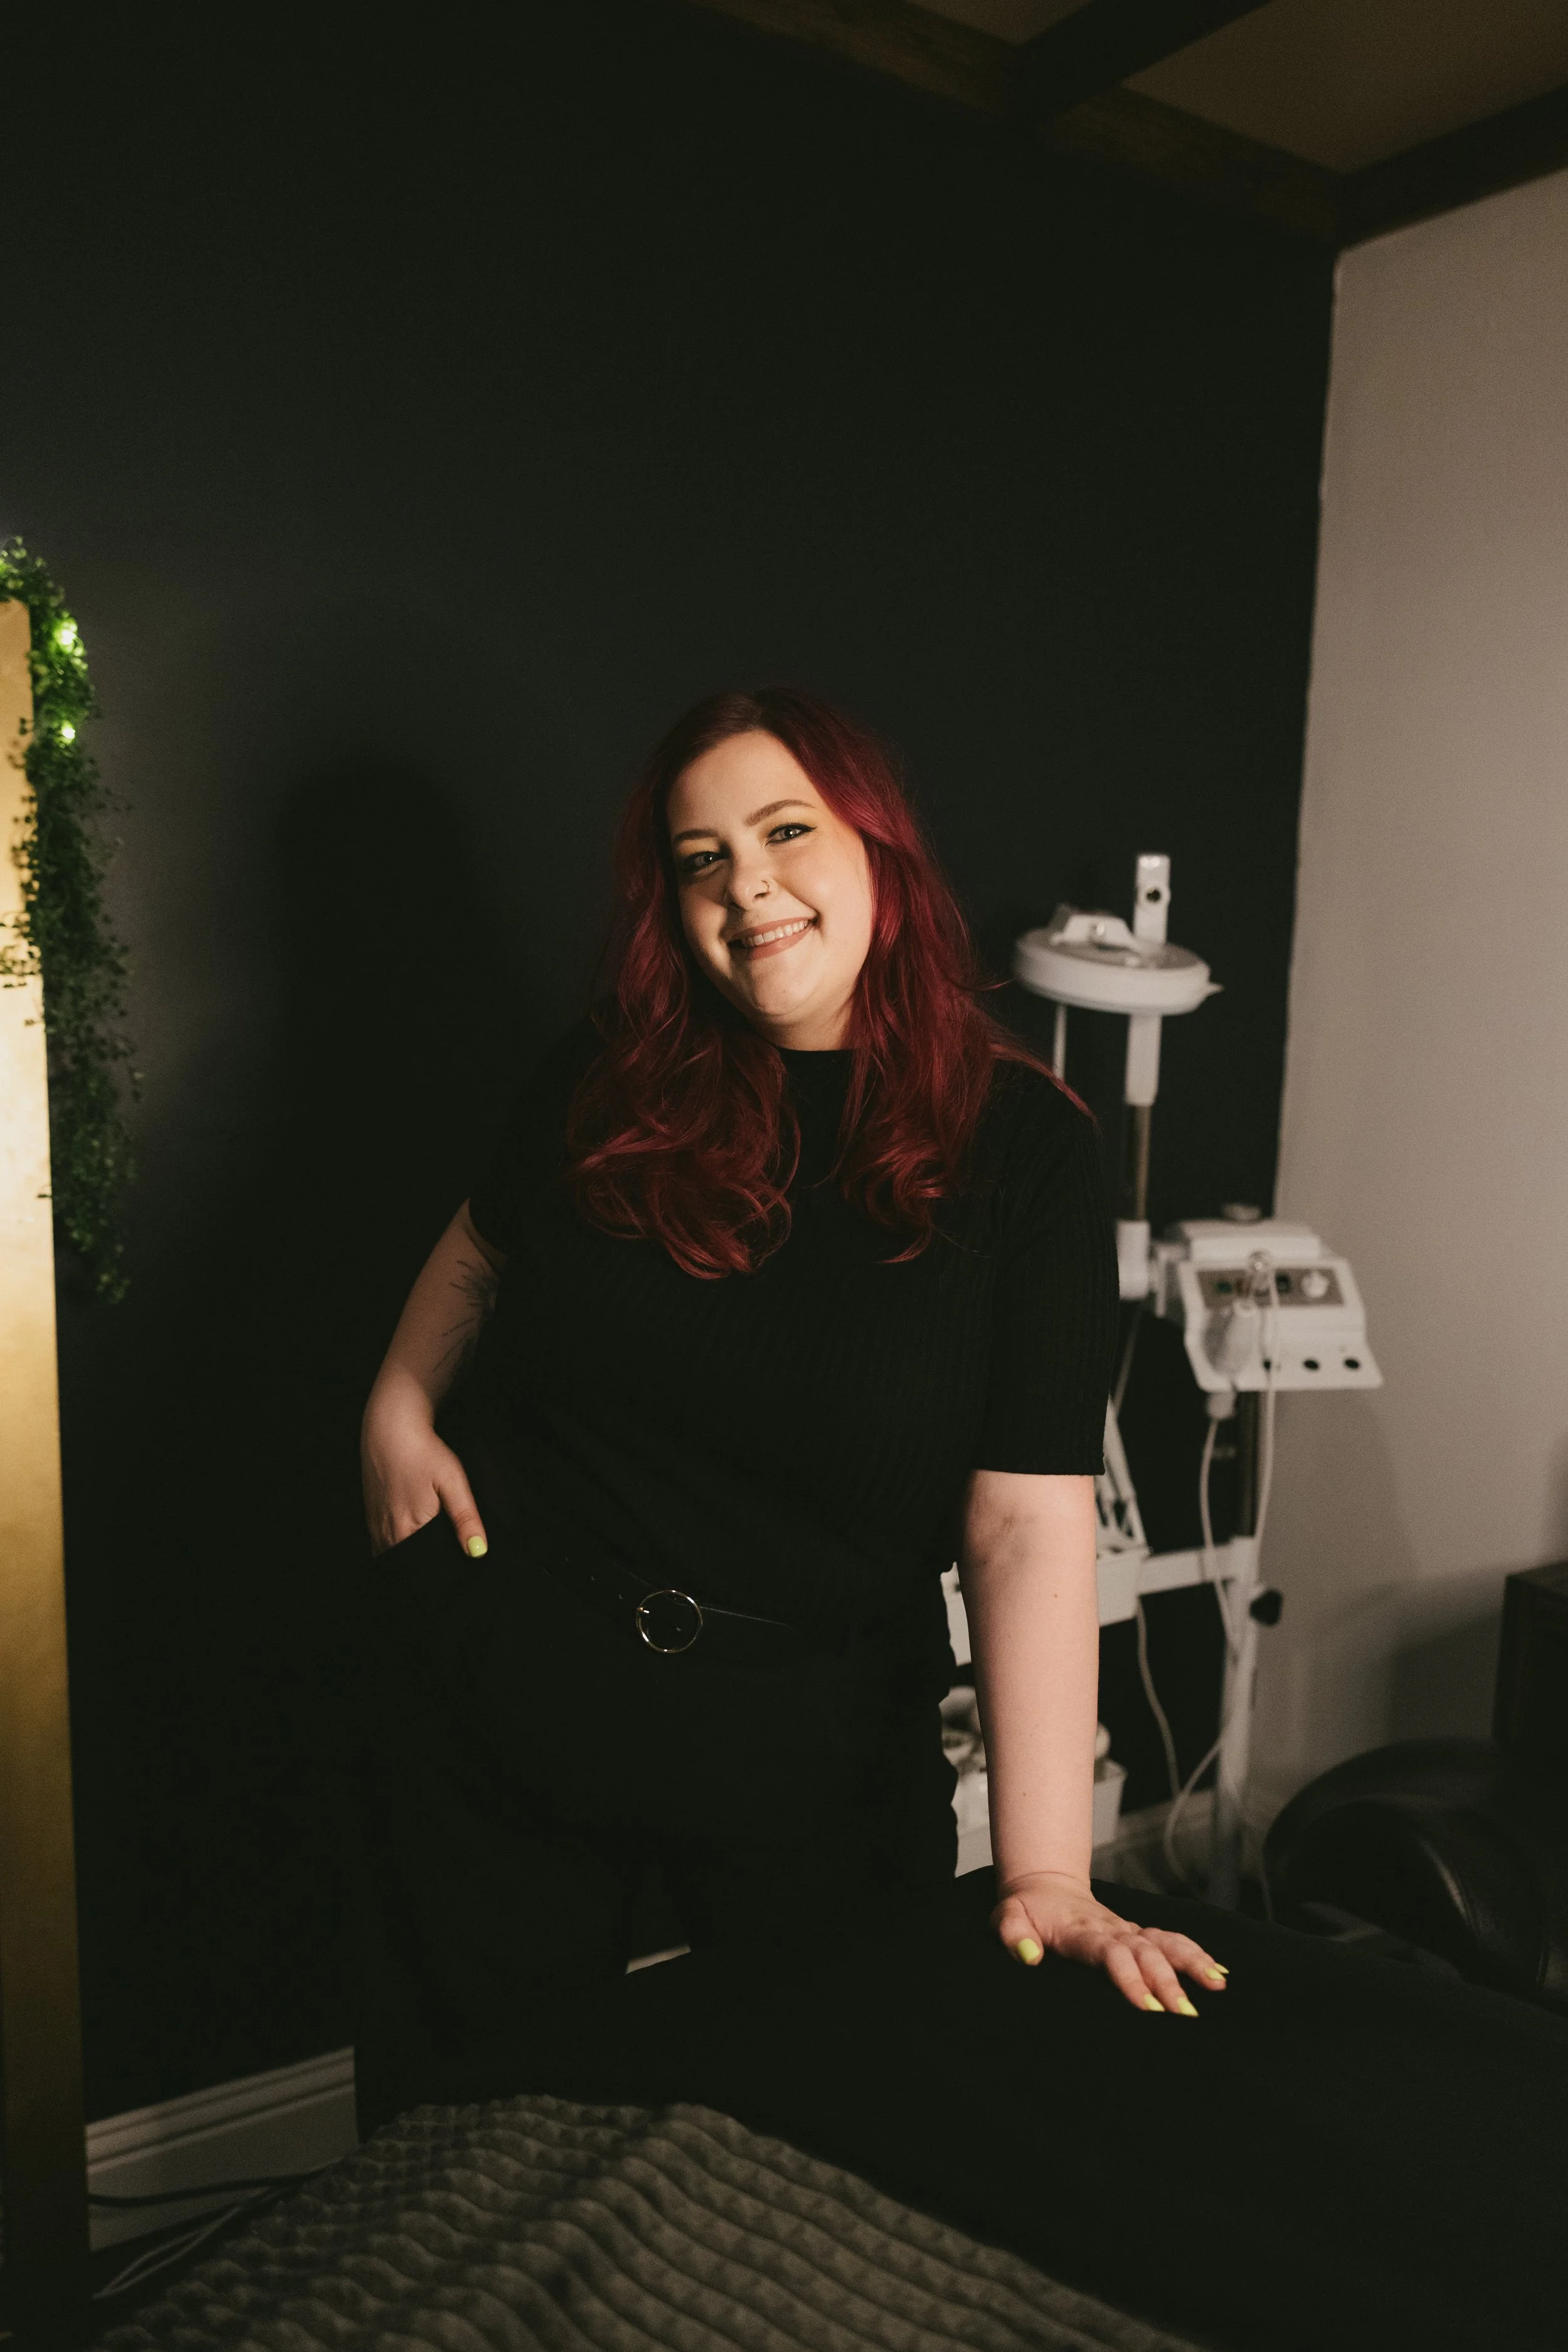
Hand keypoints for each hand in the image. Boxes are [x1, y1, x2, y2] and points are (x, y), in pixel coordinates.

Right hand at [361, 1386, 487, 1558]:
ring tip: (428, 1556)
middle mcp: (386, 1531)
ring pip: (391, 1555)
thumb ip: (465, 1518)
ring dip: (407, 1560)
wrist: (390, 1427)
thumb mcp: (452, 1481)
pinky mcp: (371, 1514)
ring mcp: (375, 1523)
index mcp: (408, 1528)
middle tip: (444, 1566)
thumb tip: (478, 1551)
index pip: (423, 1568)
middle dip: (424, 1569)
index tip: (453, 1574)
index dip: (439, 1575)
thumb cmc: (423, 1451)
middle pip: (406, 1565)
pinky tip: (409, 1540)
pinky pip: (381, 1544)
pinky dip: (395, 1547)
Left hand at [992, 1869, 1229, 2014]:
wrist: (1044, 1885)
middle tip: (1186, 2013)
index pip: (1110, 1953)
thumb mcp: (1006, 1918)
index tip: (1147, 2006)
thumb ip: (1013, 1935)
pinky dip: (1195, 1954)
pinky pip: (1170, 1941)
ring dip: (1191, 1963)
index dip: (1129, 1977)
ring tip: (1217, 1985)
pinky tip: (1219, 1974)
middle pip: (1145, 1952)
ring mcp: (1127, 1931)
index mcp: (1082, 1931)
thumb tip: (1029, 1957)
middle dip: (1167, 1981)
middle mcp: (1111, 1929)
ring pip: (1164, 1943)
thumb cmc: (1025, 1910)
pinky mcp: (1137, 1935)